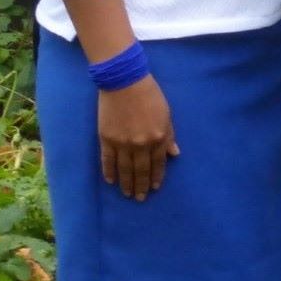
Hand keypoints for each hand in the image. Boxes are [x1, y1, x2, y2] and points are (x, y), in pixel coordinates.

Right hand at [99, 75, 177, 199]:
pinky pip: (108, 161)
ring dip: (127, 184)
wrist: (124, 82)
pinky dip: (109, 172)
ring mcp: (122, 143)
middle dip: (142, 185)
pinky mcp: (106, 139)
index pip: (158, 163)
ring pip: (125, 169)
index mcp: (158, 137)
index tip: (155, 187)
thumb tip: (174, 154)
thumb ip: (169, 135)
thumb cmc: (150, 95)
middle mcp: (141, 144)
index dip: (157, 176)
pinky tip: (111, 181)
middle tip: (141, 198)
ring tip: (128, 194)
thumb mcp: (166, 114)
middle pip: (141, 170)